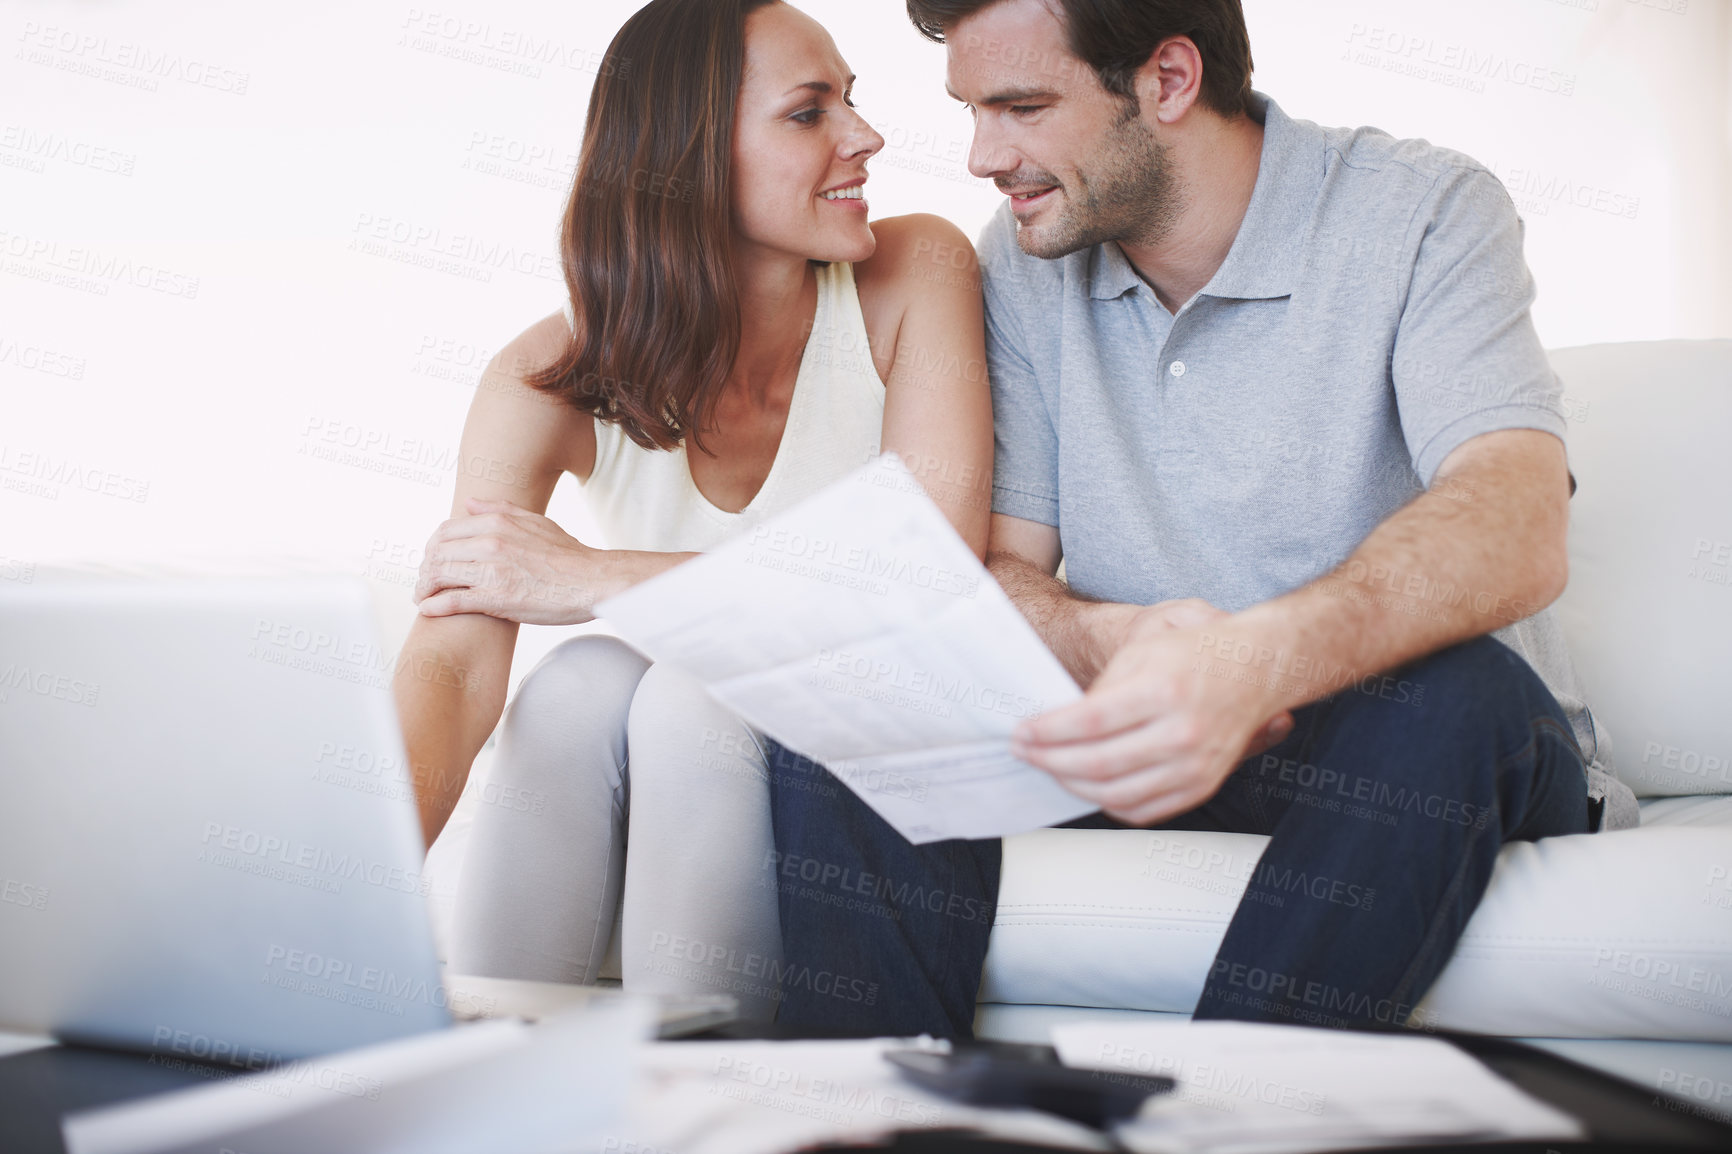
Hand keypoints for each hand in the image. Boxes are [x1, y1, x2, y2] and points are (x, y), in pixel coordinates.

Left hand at [414, 498, 612, 624]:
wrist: (592, 581)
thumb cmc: (568, 554)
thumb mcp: (535, 521)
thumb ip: (499, 509)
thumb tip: (468, 503)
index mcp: (497, 522)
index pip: (445, 531)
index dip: (432, 547)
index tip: (432, 560)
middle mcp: (490, 542)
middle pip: (437, 553)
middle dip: (424, 569)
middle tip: (424, 582)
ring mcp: (492, 570)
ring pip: (439, 575)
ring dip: (424, 588)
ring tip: (423, 597)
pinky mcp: (497, 598)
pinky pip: (452, 600)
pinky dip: (434, 605)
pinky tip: (428, 610)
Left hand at [1013, 606, 1294, 824]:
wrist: (1256, 669)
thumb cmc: (1195, 655)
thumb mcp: (1141, 653)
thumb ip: (1100, 691)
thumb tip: (1058, 724)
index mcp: (1163, 691)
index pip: (1090, 721)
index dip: (1047, 732)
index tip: (1022, 732)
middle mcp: (1182, 732)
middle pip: (1098, 763)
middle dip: (1049, 760)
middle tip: (1024, 751)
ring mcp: (1195, 765)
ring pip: (1116, 793)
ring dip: (1072, 784)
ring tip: (1050, 767)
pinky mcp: (1202, 785)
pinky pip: (1144, 810)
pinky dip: (1108, 803)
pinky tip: (1088, 785)